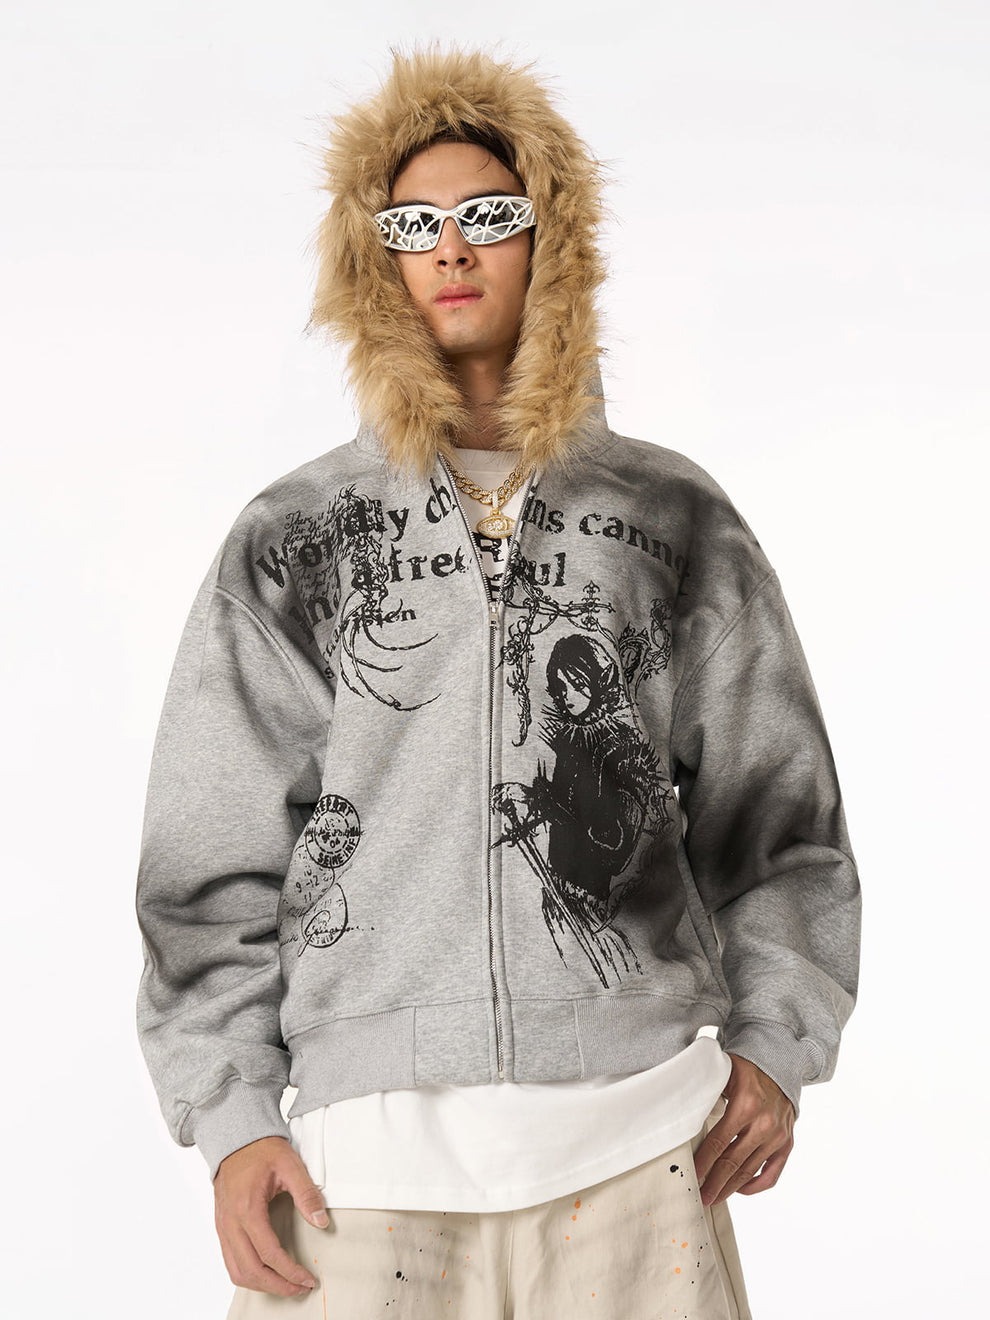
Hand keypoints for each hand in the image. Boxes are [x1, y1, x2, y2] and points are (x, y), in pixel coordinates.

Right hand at [214, 1135, 328, 1295]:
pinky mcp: (221, 1228)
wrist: (235, 1140)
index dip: (290, 1272)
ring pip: (237, 1272)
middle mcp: (231, 1223)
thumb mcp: (290, 1165)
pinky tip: (266, 1273)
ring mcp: (223, 1227)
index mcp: (247, 1208)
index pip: (269, 1254)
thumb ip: (307, 1194)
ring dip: (261, 1285)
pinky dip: (248, 1275)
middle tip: (300, 1287)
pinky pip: (230, 1262)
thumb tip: (322, 1222)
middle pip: (250, 1271)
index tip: (308, 1279)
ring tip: (285, 1284)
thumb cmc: (262, 1150)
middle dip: (277, 1286)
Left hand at [693, 1054, 794, 1206]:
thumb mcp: (725, 1073)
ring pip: (750, 1170)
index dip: (705, 1162)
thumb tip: (684, 1114)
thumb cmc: (746, 1070)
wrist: (780, 1066)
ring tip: (715, 1197)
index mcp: (746, 1105)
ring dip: (731, 1187)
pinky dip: (756, 1185)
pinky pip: (772, 1173)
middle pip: (734, 1161)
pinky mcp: (786, 1143)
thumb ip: (709, 1093)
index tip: (693, 1176)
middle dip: (715, 1182)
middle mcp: (765, 1124)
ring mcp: (778, 1136)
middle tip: (701, 1197)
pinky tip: (740, 1189)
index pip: (719, 1142)